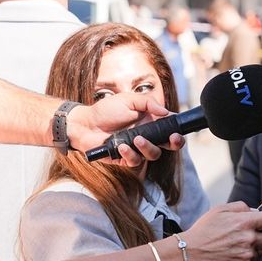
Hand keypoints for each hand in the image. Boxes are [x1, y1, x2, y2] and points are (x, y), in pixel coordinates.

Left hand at [66, 93, 184, 166]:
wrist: (84, 124)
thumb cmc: (105, 110)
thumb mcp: (128, 99)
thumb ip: (148, 103)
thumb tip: (166, 112)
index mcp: (150, 122)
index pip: (169, 128)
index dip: (177, 130)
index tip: (177, 129)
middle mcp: (146, 136)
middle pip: (168, 144)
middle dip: (175, 143)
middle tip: (172, 139)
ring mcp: (136, 148)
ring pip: (153, 154)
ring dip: (148, 147)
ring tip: (137, 139)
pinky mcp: (125, 158)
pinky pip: (135, 161)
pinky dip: (130, 153)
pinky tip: (122, 146)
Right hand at [182, 202, 261, 260]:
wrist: (190, 253)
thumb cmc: (204, 230)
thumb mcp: (221, 210)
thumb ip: (242, 207)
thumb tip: (255, 211)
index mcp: (246, 222)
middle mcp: (250, 238)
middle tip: (248, 238)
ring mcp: (247, 255)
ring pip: (259, 253)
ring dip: (251, 250)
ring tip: (234, 248)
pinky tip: (230, 257)